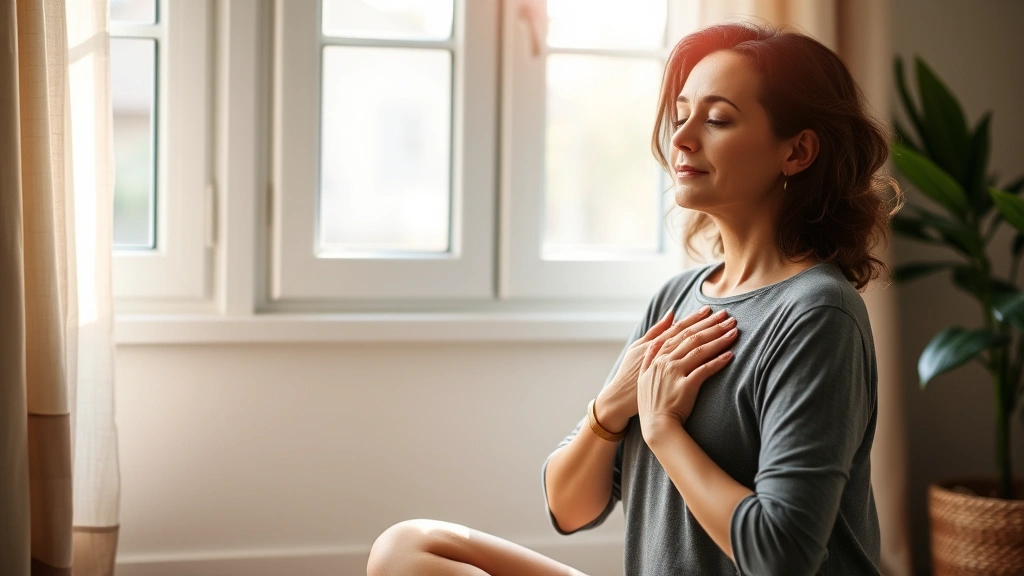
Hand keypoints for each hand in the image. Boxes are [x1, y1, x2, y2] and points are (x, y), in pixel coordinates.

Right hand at [595, 305, 721, 432]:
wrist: (654, 424)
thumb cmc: (650, 399)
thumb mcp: (643, 371)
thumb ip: (651, 349)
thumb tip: (661, 330)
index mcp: (657, 356)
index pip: (678, 332)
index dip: (695, 320)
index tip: (709, 311)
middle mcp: (665, 361)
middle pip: (692, 338)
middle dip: (712, 325)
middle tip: (729, 317)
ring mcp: (675, 373)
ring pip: (699, 351)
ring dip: (718, 339)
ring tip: (734, 331)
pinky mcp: (686, 386)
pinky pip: (704, 370)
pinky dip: (718, 362)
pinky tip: (730, 355)